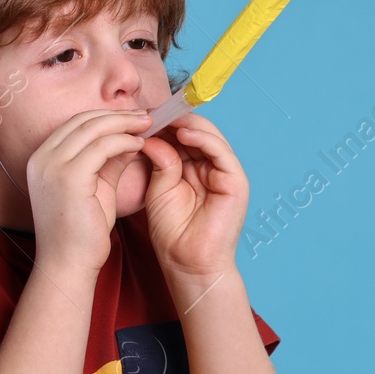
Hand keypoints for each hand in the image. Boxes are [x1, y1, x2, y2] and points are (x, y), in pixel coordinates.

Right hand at [24, 108, 152, 272]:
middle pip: (83, 120)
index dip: (106, 117)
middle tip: (146, 117)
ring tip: (148, 127)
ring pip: (93, 128)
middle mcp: (41, 158)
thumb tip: (130, 138)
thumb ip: (108, 161)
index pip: (76, 124)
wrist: (68, 264)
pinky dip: (124, 141)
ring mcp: (52, 165)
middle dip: (118, 115)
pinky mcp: (68, 177)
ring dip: (124, 124)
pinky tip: (140, 145)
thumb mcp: (96, 187)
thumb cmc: (82, 232)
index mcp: (42, 158)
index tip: (132, 119)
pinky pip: (102, 147)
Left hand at [136, 112, 248, 286]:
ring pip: (208, 136)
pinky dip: (203, 138)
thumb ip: (159, 161)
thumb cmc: (173, 232)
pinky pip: (220, 151)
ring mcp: (225, 172)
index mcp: (193, 167)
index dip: (162, 124)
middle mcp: (211, 166)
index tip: (139, 114)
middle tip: (149, 110)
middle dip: (172, 119)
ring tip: (164, 118)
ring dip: (186, 124)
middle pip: (195, 131)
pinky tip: (183, 133)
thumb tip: (150, 135)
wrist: (188, 264)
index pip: (181, 136)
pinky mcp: (235, 181)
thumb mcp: (158, 189)